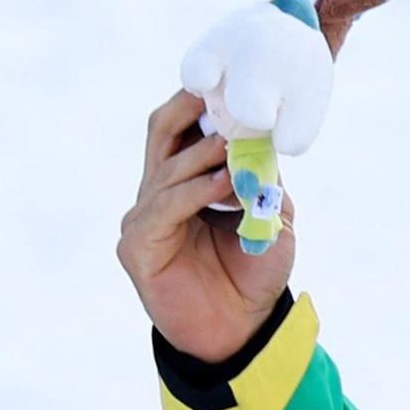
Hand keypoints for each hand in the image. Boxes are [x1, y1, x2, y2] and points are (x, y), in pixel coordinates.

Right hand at [118, 90, 296, 363]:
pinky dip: (197, 192)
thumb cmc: (253, 272)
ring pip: (169, 171)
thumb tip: (265, 142)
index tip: (231, 80)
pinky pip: (165, 208)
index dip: (201, 104)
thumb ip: (265, 181)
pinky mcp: (137, 246)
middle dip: (190, 110)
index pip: (181, 128)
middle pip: (162, 134)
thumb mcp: (272, 218)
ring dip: (206, 156)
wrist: (241, 329)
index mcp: (184, 182)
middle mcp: (157, 193)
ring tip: (236, 144)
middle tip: (222, 92)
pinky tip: (225, 182)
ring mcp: (142, 219)